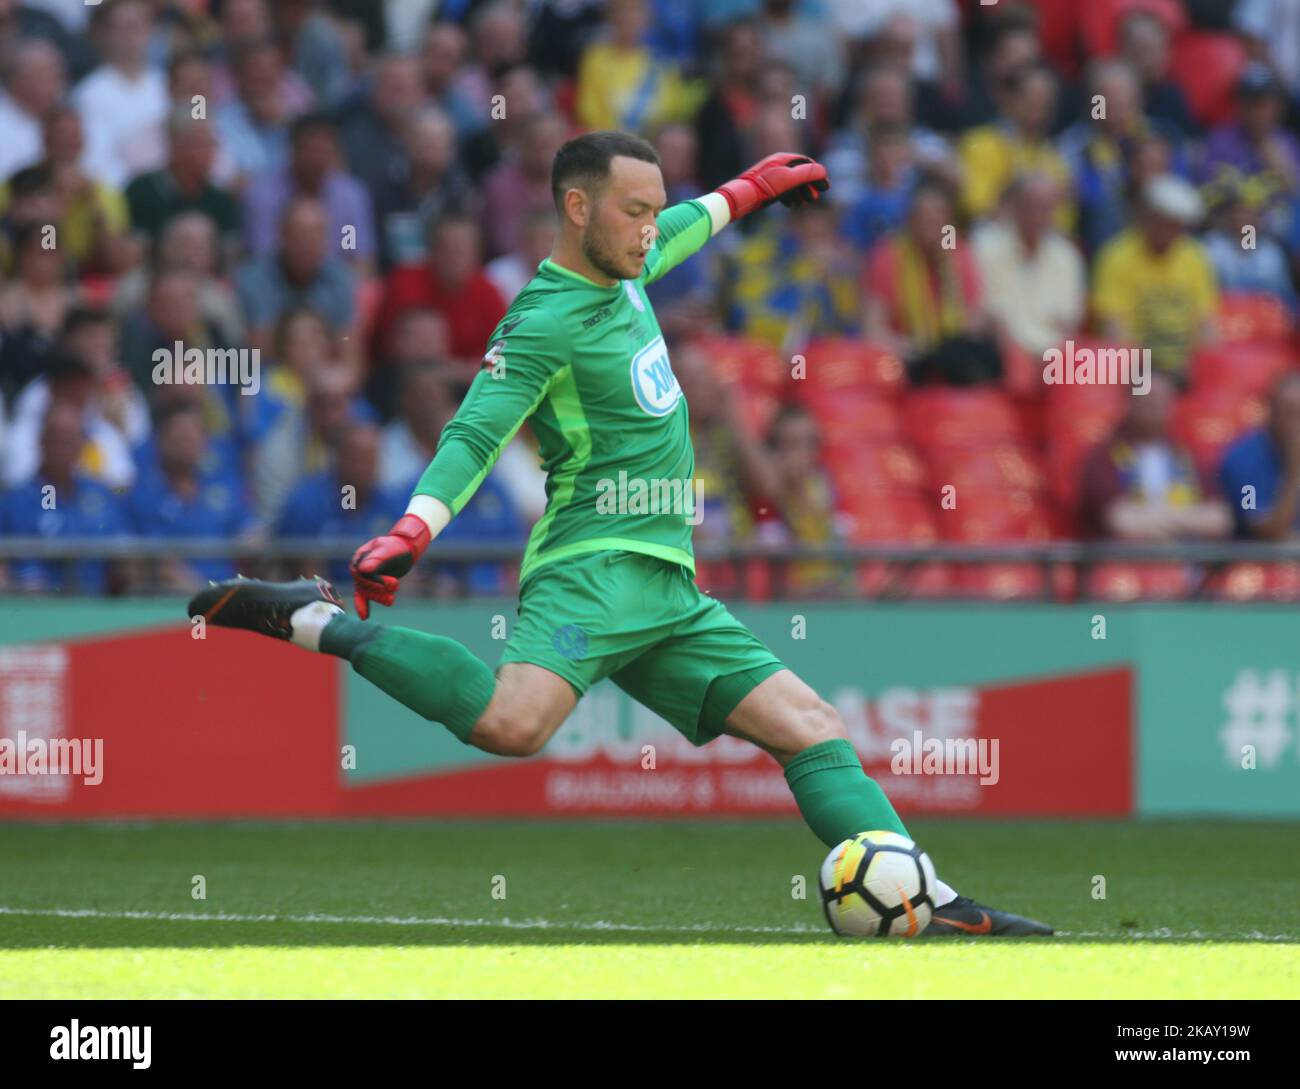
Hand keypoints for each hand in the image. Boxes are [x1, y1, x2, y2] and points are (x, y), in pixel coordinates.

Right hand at [349, 513, 430, 617]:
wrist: (403, 550)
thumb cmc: (396, 547)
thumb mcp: (387, 550)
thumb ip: (376, 559)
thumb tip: (362, 569)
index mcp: (359, 557)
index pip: (362, 573)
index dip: (376, 581)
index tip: (392, 584)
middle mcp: (358, 568)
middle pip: (365, 584)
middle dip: (380, 588)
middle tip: (396, 586)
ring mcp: (363, 578)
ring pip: (367, 592)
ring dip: (378, 597)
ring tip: (391, 600)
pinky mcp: (370, 586)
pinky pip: (363, 597)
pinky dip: (363, 606)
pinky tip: (364, 617)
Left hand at [714, 153, 828, 219]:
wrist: (740, 197)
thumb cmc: (764, 187)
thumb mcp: (788, 179)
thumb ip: (807, 174)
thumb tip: (823, 171)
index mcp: (783, 159)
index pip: (806, 163)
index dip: (817, 175)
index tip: (825, 187)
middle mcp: (776, 164)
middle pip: (798, 173)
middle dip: (808, 186)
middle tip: (815, 198)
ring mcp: (769, 176)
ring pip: (790, 183)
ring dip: (799, 193)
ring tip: (804, 203)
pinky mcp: (763, 187)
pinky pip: (781, 190)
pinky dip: (789, 197)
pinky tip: (791, 205)